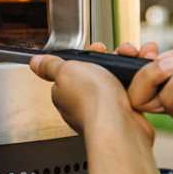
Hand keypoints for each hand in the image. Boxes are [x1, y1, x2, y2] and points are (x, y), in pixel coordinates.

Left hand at [29, 54, 153, 143]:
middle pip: (96, 72)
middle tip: (116, 55)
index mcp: (64, 92)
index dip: (86, 56)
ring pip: (116, 80)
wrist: (119, 123)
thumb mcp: (65, 70)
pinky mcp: (123, 114)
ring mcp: (104, 109)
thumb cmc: (92, 100)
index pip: (72, 69)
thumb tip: (35, 62)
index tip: (96, 49)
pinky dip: (136, 83)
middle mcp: (83, 103)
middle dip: (109, 60)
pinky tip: (137, 80)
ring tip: (129, 61)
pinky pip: (130, 92)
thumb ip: (50, 65)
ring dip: (124, 68)